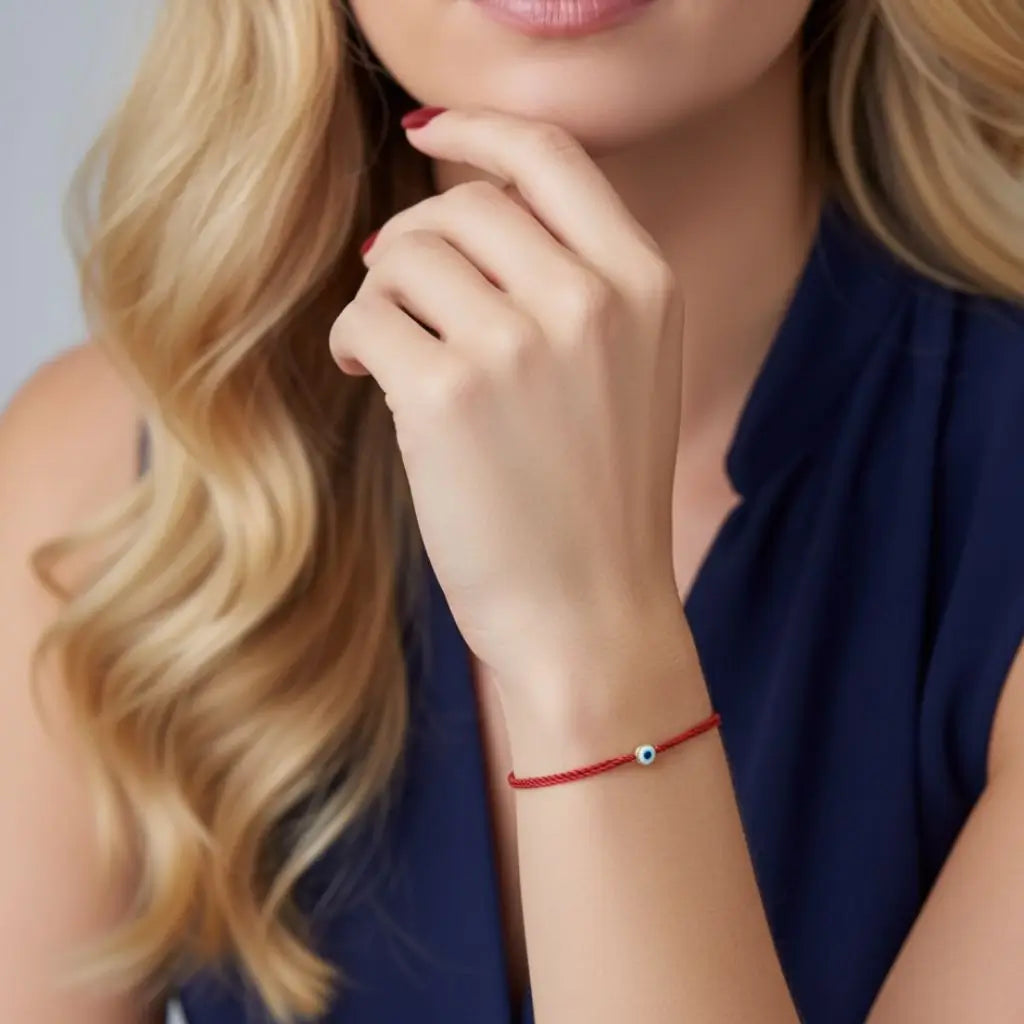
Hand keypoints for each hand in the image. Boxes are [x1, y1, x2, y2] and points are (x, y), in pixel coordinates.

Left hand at [330, 108, 686, 721]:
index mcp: (645, 285)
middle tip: (398, 286)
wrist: (589, 615)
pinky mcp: (446, 396)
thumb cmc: (598, 501)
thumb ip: (572, 282)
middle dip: (415, 237)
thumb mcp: (627, 372)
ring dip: (381, 293)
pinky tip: (365, 372)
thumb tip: (457, 208)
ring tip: (386, 347)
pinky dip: (353, 337)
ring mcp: (520, 345)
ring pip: (407, 255)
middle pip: (465, 203)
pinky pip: (368, 317)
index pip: (553, 156)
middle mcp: (590, 300)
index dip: (480, 130)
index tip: (429, 131)